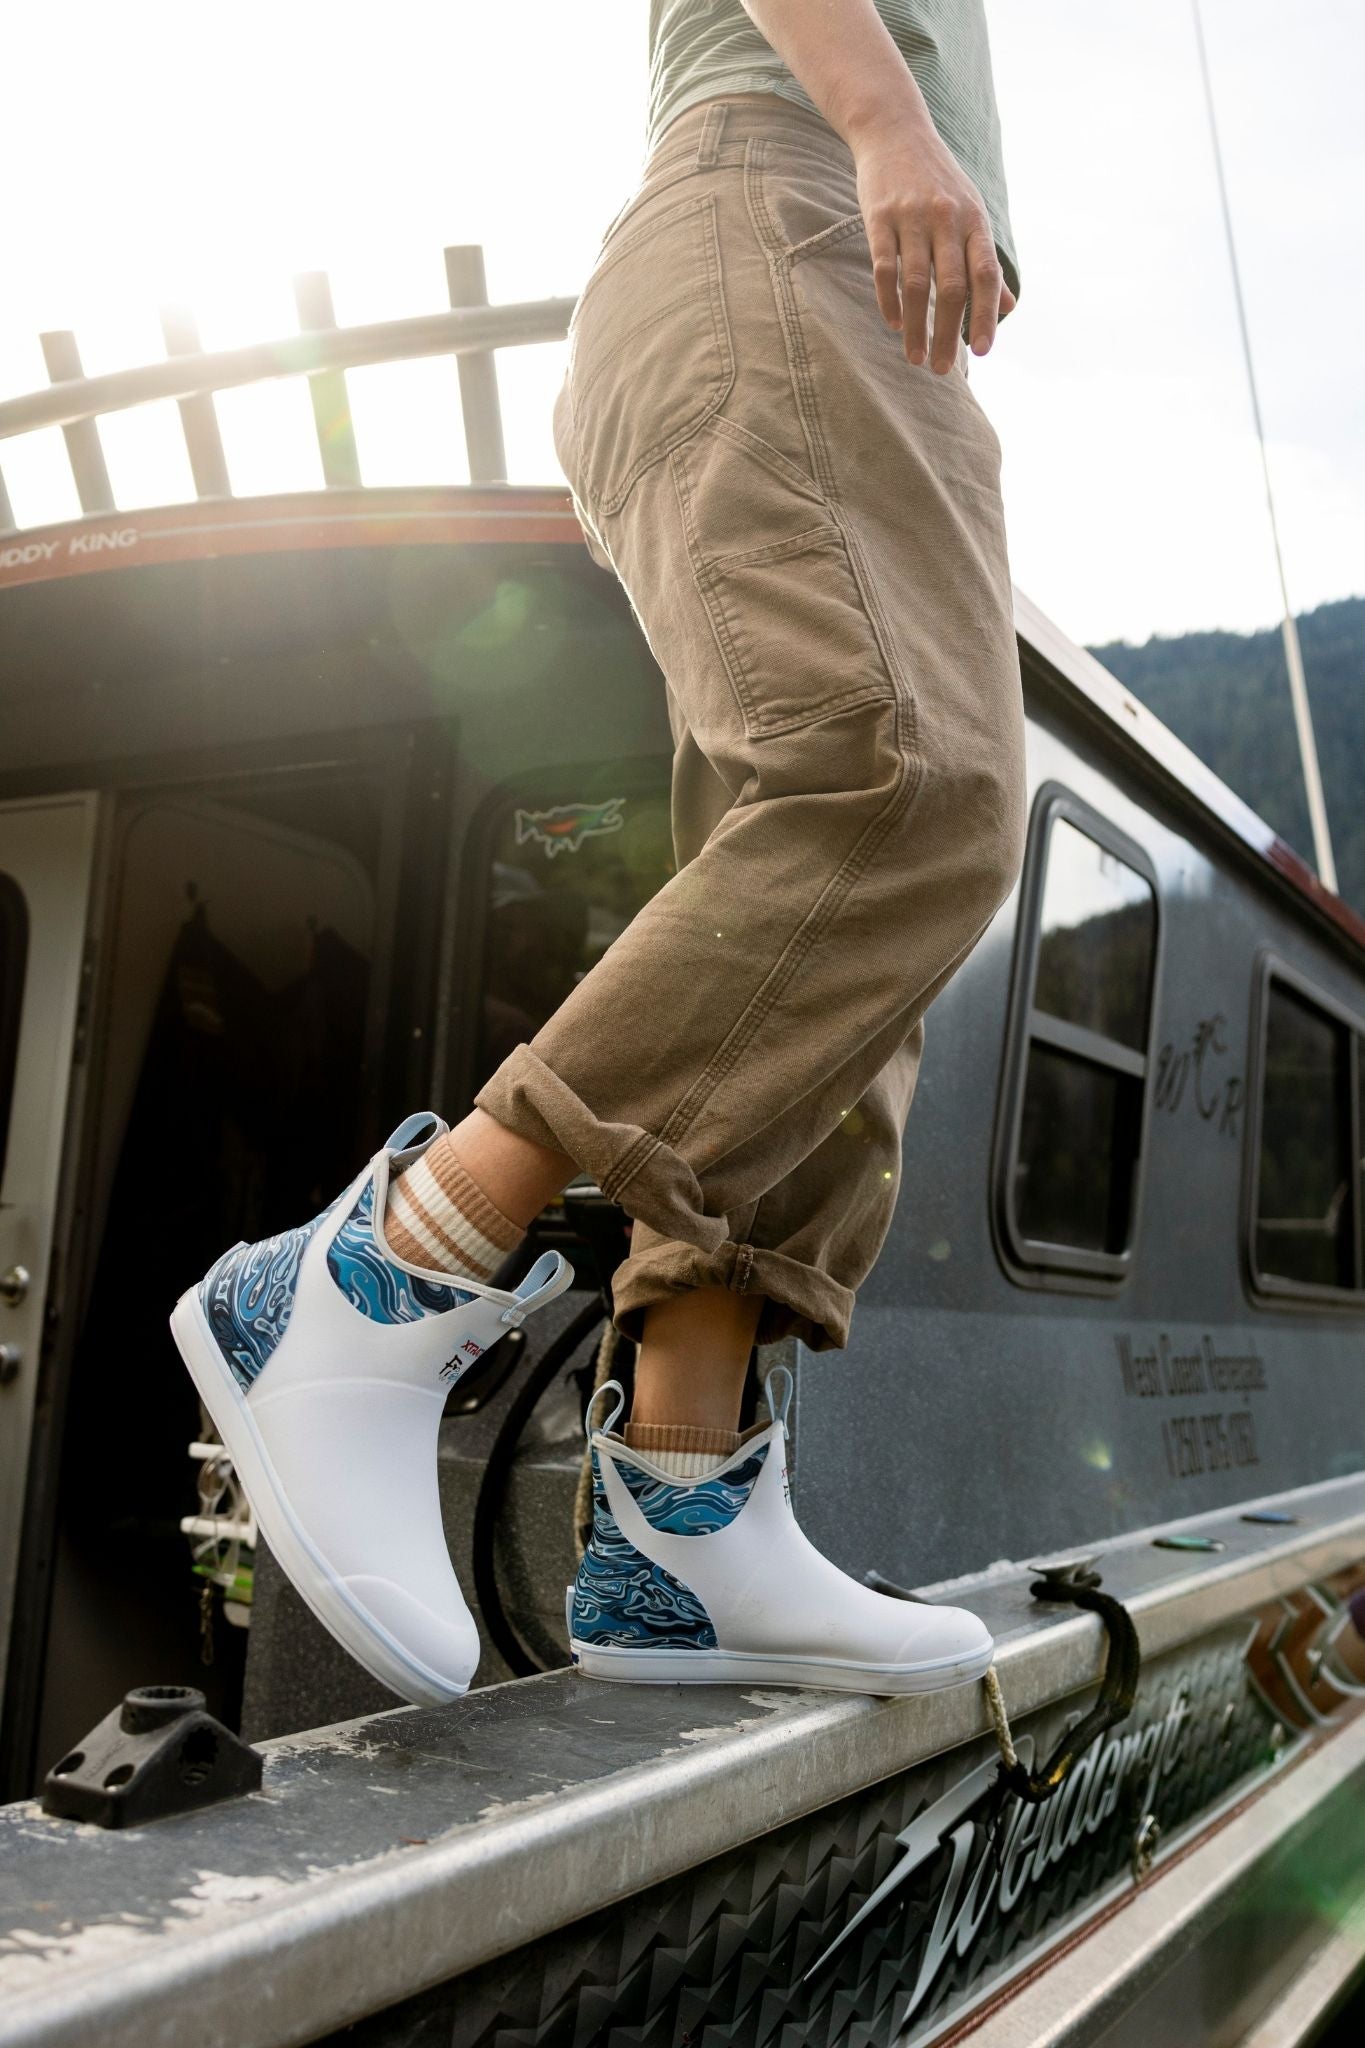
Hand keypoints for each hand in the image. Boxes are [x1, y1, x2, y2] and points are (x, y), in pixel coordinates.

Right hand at [850, 113, 1012, 371]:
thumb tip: (1009, 307)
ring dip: (917, 327)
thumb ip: (985, 260)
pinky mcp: (879, 217)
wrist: (894, 131)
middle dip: (948, 333)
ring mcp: (912, 217)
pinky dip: (888, 301)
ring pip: (916, 284)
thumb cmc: (937, 181)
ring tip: (915, 358)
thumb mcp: (970, 212)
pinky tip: (894, 324)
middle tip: (942, 369)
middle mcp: (947, 218)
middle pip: (952, 287)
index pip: (986, 275)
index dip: (986, 315)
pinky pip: (885, 268)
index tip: (982, 351)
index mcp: (974, 220)